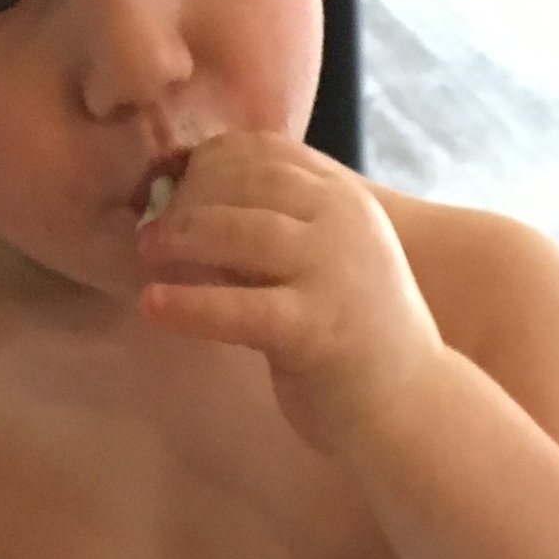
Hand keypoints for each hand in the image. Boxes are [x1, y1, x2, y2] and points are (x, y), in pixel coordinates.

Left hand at [135, 135, 445, 454]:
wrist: (413, 407)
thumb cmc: (359, 339)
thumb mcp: (327, 261)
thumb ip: (279, 228)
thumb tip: (192, 208)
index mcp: (344, 199)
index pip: (264, 152)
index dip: (208, 161)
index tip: (172, 182)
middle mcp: (341, 222)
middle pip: (245, 182)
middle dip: (187, 198)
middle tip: (148, 224)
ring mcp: (331, 272)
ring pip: (238, 231)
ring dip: (181, 236)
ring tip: (146, 252)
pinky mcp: (314, 328)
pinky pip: (237, 308)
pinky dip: (189, 305)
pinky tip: (154, 305)